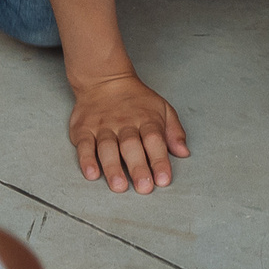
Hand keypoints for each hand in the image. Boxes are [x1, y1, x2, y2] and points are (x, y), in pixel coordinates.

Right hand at [66, 71, 187, 192]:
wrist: (105, 80)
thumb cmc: (137, 101)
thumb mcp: (163, 109)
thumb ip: (174, 132)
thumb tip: (184, 152)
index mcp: (147, 120)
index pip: (154, 140)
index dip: (159, 160)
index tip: (163, 179)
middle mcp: (124, 124)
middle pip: (131, 146)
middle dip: (138, 168)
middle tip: (144, 188)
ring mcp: (103, 127)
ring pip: (107, 147)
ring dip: (113, 167)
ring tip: (119, 186)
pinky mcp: (83, 129)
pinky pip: (84, 144)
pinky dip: (86, 159)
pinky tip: (92, 174)